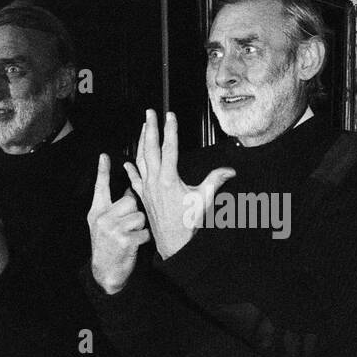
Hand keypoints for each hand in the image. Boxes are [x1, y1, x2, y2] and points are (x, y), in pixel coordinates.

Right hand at [88, 154, 150, 294]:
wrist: (105, 272)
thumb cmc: (108, 247)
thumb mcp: (103, 226)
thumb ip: (112, 208)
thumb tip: (130, 189)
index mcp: (97, 212)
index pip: (100, 187)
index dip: (102, 171)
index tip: (104, 156)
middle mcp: (103, 219)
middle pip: (130, 201)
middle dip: (135, 212)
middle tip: (128, 225)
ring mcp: (112, 229)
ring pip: (139, 216)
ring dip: (140, 227)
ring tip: (130, 236)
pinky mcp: (124, 240)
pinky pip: (144, 231)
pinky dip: (143, 239)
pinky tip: (134, 245)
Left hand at [123, 110, 234, 259]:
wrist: (173, 243)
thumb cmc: (187, 224)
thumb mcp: (204, 199)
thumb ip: (215, 181)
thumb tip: (229, 170)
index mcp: (169, 179)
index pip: (169, 148)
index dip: (170, 130)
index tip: (170, 116)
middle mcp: (154, 182)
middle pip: (150, 148)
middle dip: (150, 128)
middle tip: (149, 113)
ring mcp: (146, 189)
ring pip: (140, 159)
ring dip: (140, 142)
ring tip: (142, 128)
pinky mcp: (143, 197)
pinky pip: (134, 179)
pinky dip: (130, 169)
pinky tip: (126, 163)